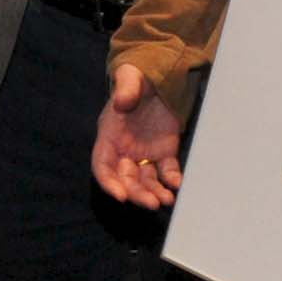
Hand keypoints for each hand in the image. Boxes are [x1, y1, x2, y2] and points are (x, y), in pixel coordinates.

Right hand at [91, 60, 187, 207]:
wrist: (158, 77)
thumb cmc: (137, 78)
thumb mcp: (129, 78)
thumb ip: (125, 89)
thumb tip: (122, 102)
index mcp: (109, 136)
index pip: (103, 166)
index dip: (108, 182)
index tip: (119, 196)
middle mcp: (124, 150)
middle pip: (125, 180)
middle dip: (137, 194)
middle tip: (152, 203)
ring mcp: (145, 154)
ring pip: (146, 181)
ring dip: (154, 192)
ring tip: (167, 200)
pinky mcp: (165, 152)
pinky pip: (167, 171)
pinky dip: (172, 180)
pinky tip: (179, 184)